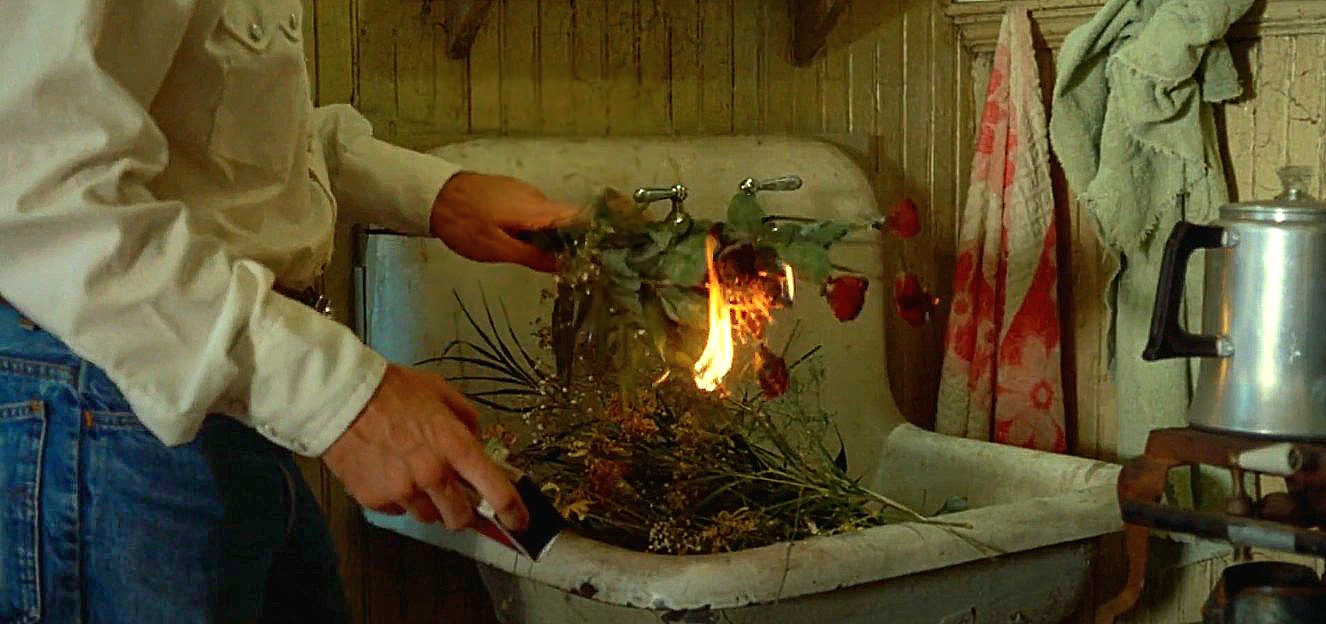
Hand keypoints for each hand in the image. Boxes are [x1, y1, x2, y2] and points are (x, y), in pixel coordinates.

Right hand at [322, 363, 528, 531]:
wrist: (341, 398)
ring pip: (428, 517)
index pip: (495, 491)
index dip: (513, 512)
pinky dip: (401, 499)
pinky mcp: (375, 499)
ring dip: (431, 505)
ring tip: (417, 478)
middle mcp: (431, 474)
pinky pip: (398, 510)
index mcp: (454, 446)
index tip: (518, 521)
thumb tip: (477, 442)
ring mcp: (402, 490)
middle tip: (461, 503)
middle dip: (466, 515)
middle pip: (461, 518)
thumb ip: (467, 421)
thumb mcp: (442, 393)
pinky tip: (392, 475)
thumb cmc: (391, 391)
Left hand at [430, 172, 580, 272]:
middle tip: (566, 266)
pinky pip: (532, 211)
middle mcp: (536, 197)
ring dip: (548, 236)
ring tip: (541, 258)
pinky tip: (521, 241)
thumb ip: (532, 256)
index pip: (580, 216)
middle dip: (569, 241)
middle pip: (566, 218)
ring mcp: (523, 192)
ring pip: (547, 216)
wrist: (434, 194)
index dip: (592, 233)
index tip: (596, 254)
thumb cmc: (465, 224)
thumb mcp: (497, 248)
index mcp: (537, 209)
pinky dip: (534, 227)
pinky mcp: (510, 192)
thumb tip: (564, 265)